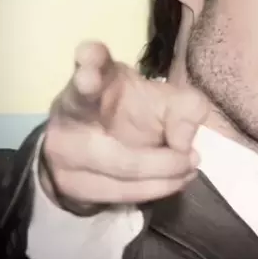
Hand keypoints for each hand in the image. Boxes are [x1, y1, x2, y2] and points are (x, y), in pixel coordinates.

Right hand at [39, 41, 207, 211]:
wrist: (89, 138)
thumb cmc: (129, 108)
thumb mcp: (160, 98)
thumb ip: (184, 106)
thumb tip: (185, 141)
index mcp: (91, 81)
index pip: (87, 66)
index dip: (88, 63)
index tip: (89, 66)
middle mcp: (68, 115)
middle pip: (115, 146)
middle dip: (160, 160)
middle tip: (193, 158)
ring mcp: (64, 154)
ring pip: (122, 172)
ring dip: (163, 177)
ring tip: (189, 168)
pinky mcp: (70, 186)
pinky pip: (118, 195)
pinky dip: (152, 190)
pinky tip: (174, 181)